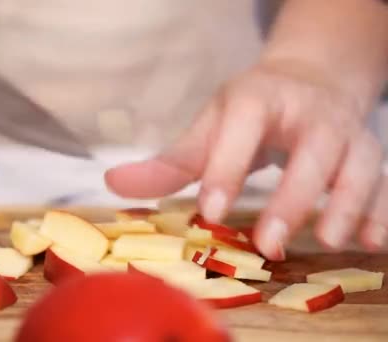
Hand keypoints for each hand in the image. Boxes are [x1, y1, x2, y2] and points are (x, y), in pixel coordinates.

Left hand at [105, 58, 386, 260]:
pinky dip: (382, 212)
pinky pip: (384, 182)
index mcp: (259, 99)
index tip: (210, 210)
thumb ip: (168, 162)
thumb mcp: (209, 127)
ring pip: (357, 166)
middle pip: (310, 152)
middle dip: (292, 199)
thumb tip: (112, 184)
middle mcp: (309, 113)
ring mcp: (346, 133)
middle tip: (269, 244)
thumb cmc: (250, 112)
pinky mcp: (370, 152)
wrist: (309, 81)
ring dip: (347, 205)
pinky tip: (372, 244)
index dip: (227, 167)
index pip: (244, 128)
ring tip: (329, 242)